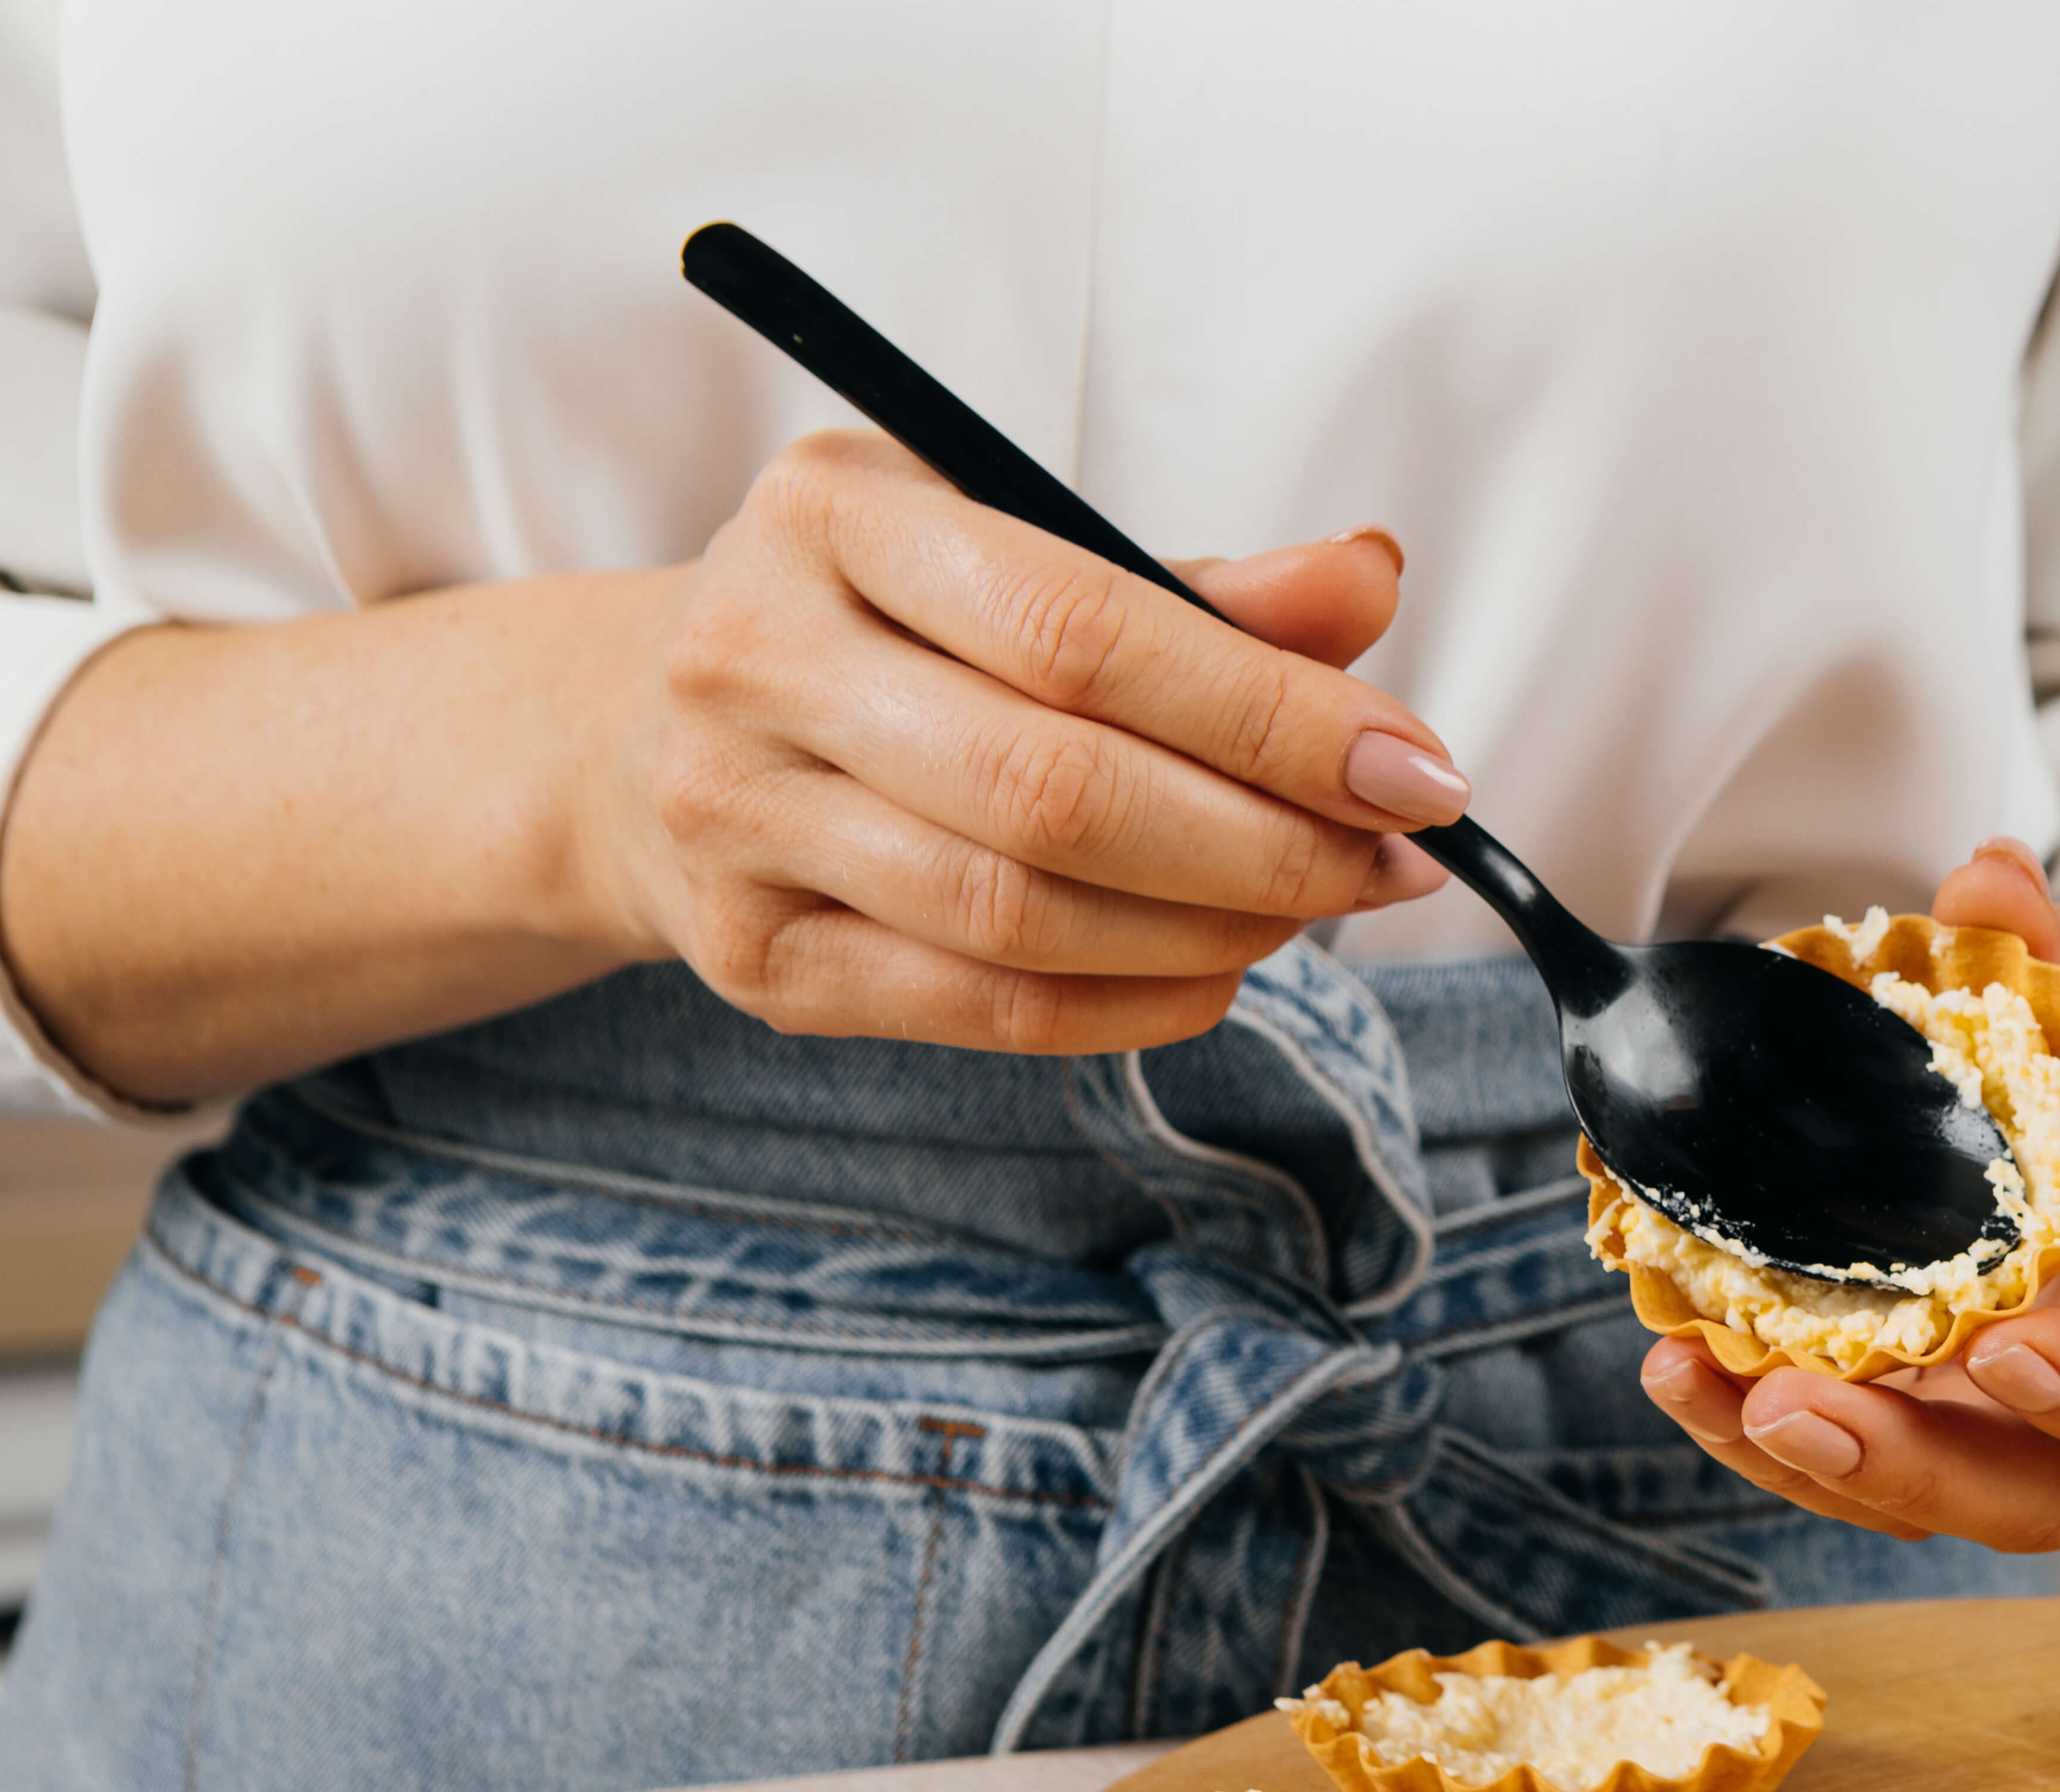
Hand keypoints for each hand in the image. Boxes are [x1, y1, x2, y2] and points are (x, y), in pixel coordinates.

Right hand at [575, 429, 1461, 1054]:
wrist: (643, 728)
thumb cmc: (887, 630)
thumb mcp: (1018, 555)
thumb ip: (1197, 587)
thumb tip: (1369, 582)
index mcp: (833, 516)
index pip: (1084, 629)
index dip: (1271, 714)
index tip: (1416, 767)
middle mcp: (756, 658)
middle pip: (1056, 788)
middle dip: (1265, 840)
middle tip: (1390, 859)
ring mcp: (735, 818)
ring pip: (1022, 914)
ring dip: (1212, 929)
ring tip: (1312, 908)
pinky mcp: (753, 957)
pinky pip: (984, 1008)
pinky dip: (1134, 1006)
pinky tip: (1218, 973)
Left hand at [1639, 832, 2059, 1554]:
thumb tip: (1987, 883)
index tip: (2004, 1350)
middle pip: (2053, 1491)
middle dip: (1915, 1465)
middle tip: (1790, 1403)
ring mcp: (2049, 1405)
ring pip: (1945, 1488)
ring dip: (1814, 1459)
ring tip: (1697, 1380)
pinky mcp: (1956, 1389)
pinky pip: (1877, 1432)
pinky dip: (1775, 1412)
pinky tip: (1691, 1357)